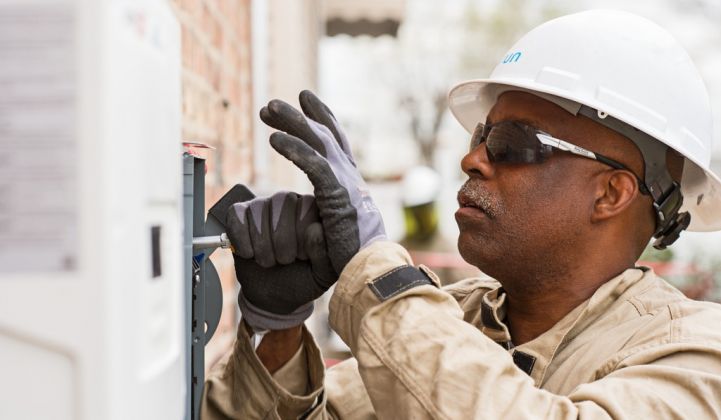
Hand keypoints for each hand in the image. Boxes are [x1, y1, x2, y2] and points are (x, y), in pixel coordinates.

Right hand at [226, 191, 335, 330]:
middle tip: (284, 261)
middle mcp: (290, 200)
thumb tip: (315, 228)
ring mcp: (263, 204)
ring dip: (262, 244)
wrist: (273, 295)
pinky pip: (237, 215)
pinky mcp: (239, 213)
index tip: (302, 257)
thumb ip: (324, 252)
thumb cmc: (302, 278)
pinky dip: (242, 240)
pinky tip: (249, 254)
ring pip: (258, 209)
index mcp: (314, 210)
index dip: (302, 234)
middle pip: (283, 202)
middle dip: (282, 240)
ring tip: (269, 261)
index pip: (308, 204)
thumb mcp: (321, 273)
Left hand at [260, 90, 385, 272]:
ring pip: (318, 143)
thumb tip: (314, 216)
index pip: (335, 142)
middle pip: (323, 136)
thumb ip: (328, 212)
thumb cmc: (352, 255)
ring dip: (292, 123)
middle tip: (271, 105)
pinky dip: (294, 150)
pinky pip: (314, 166)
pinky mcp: (339, 197)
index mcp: (349, 182)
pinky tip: (274, 140)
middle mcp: (350, 177)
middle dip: (298, 116)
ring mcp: (346, 184)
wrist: (369, 272)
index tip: (304, 100)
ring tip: (268, 109)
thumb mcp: (337, 226)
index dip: (320, 118)